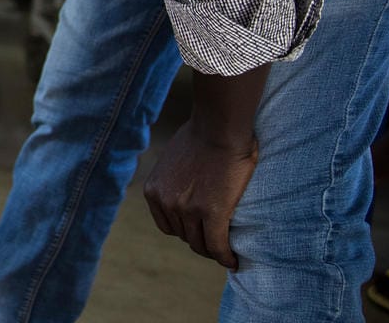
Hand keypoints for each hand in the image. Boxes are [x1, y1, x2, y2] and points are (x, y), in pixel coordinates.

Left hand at [143, 116, 258, 268]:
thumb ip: (173, 178)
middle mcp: (166, 202)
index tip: (198, 233)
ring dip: (213, 249)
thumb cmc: (201, 135)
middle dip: (200, 240)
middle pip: (184, 236)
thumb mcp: (172, 158)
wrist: (218, 127)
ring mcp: (187, 209)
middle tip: (217, 244)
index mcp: (154, 190)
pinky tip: (234, 261)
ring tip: (226, 253)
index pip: (167, 225)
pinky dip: (226, 256)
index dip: (184, 231)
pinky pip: (217, 244)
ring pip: (201, 243)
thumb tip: (182, 183)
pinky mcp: (211, 212)